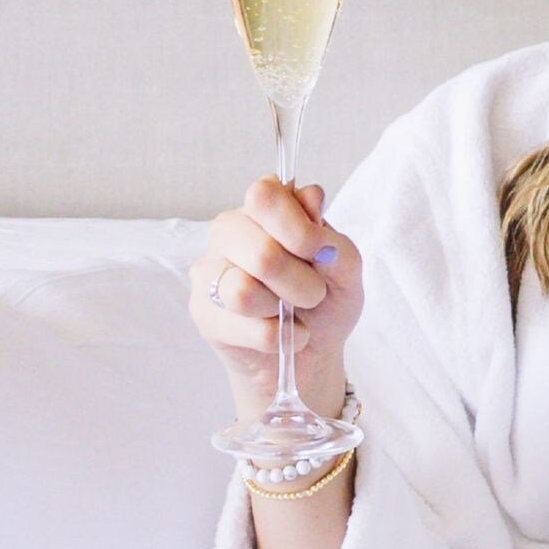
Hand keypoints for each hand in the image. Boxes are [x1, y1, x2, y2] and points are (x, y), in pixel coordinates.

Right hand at [192, 179, 362, 421]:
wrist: (312, 353)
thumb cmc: (327, 301)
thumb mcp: (346, 269)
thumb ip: (332, 237)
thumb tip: (312, 200)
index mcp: (264, 208)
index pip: (264, 195)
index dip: (298, 228)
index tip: (320, 252)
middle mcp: (230, 231)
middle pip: (260, 253)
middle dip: (301, 284)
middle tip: (314, 294)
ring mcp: (210, 271)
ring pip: (242, 292)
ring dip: (284, 312)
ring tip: (293, 315)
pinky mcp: (202, 312)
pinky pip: (242, 327)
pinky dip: (276, 337)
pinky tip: (281, 335)